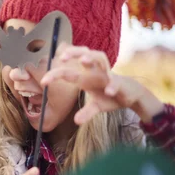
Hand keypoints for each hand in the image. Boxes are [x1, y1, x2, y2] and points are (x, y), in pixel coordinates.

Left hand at [40, 44, 163, 123]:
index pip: (67, 71)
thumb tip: (76, 122)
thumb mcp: (96, 106)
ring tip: (83, 60)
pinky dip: (112, 85)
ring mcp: (107, 74)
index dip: (55, 74)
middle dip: (73, 53)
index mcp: (85, 77)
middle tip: (62, 57)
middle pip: (83, 54)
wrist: (131, 95)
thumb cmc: (109, 96)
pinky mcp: (119, 81)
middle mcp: (95, 72)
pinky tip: (108, 91)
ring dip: (92, 58)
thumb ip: (86, 112)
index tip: (43, 81)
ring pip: (100, 58)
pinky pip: (115, 81)